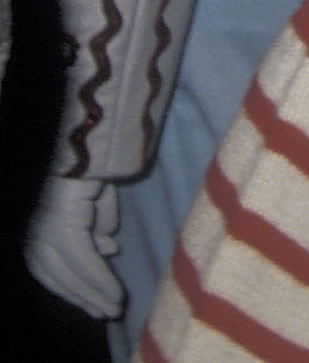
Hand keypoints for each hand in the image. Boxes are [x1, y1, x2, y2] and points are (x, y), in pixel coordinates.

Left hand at [25, 175, 121, 319]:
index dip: (76, 292)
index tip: (97, 308)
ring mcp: (47, 234)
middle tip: (109, 314)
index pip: (55, 274)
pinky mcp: (62, 230)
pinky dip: (100, 279)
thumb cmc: (94, 177)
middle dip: (85, 298)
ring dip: (95, 294)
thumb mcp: (96, 210)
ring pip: (71, 275)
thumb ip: (96, 231)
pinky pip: (83, 262)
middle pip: (60, 279)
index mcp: (40, 236)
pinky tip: (114, 290)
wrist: (92, 152)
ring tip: (115, 307)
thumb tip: (105, 249)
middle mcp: (37, 239)